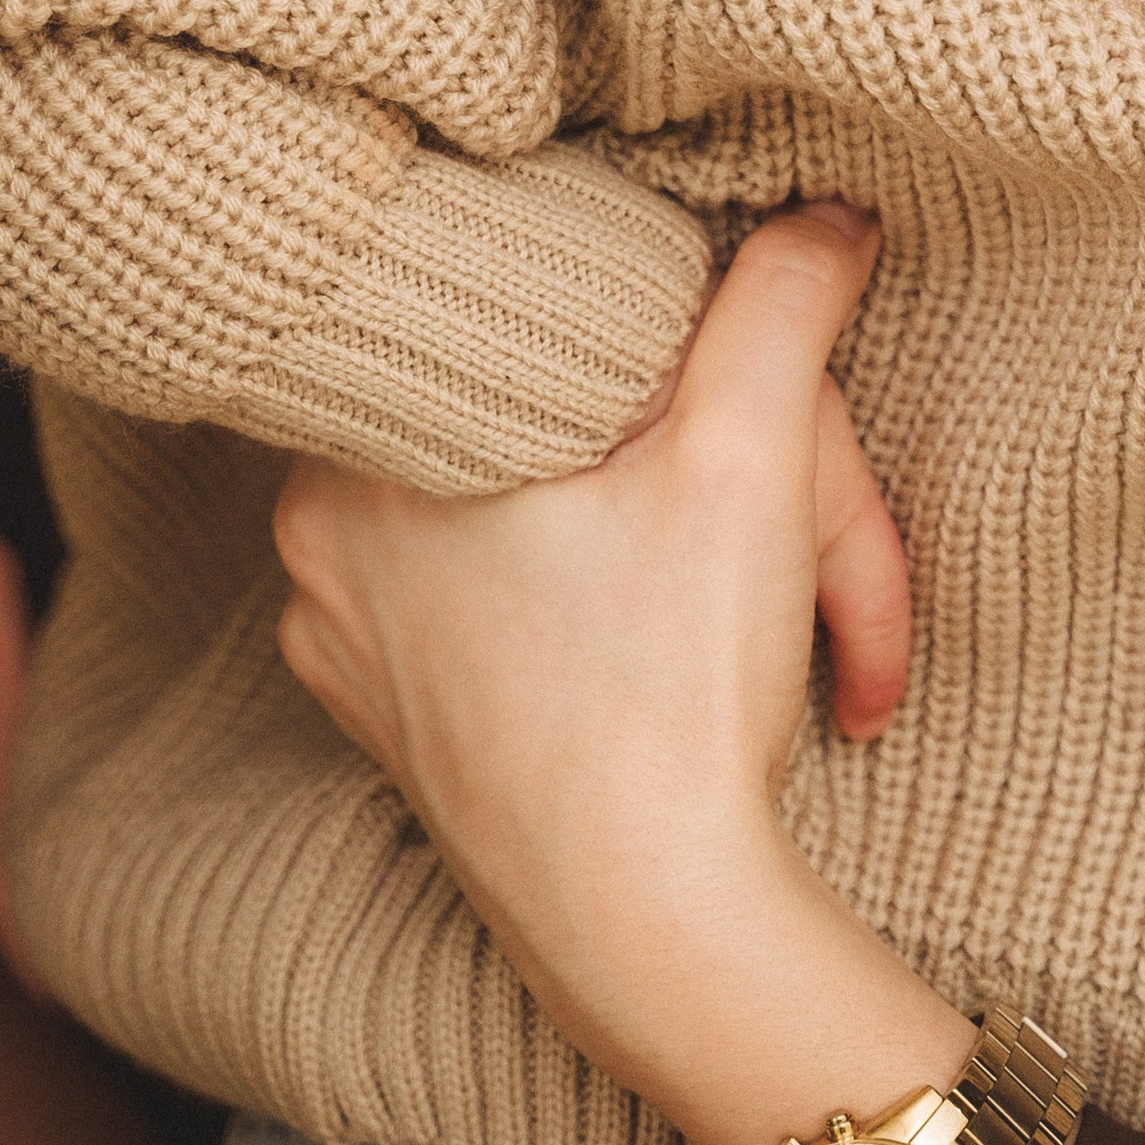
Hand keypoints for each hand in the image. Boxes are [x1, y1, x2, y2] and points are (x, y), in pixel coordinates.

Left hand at [273, 204, 974, 1144]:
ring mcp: (344, 638)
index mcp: (365, 443)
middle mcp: (318, 534)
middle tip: (775, 517)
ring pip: (520, 518)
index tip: (706, 360)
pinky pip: (491, 608)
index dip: (641, 324)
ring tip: (737, 592)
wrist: (652, 932)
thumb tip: (826, 212)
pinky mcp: (390, 719)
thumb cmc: (676, 691)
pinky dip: (583, 606)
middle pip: (539, 426)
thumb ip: (781, 304)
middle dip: (683, 454)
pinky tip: (657, 643)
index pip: (522, 321)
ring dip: (642, 528)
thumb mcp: (755, 457)